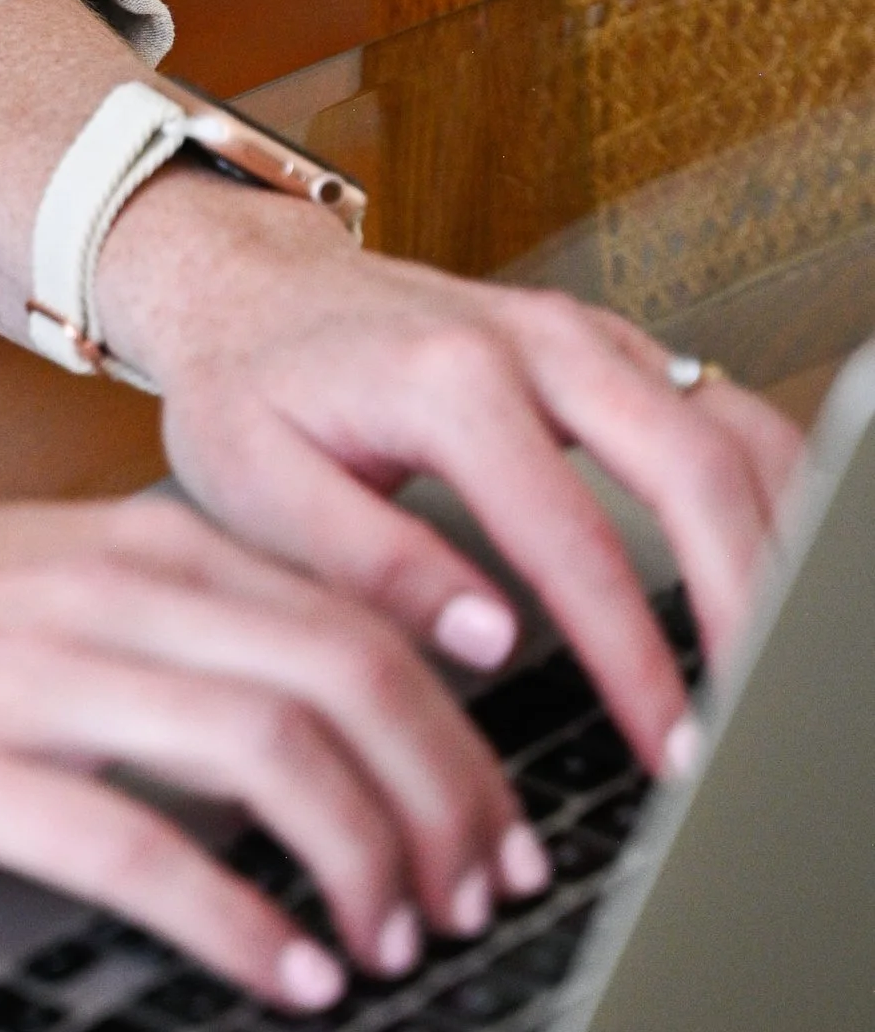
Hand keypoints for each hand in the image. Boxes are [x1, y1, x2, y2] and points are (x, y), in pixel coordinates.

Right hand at [0, 488, 540, 1009]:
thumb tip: (326, 717)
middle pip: (350, 682)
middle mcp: (113, 596)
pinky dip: (238, 921)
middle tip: (483, 904)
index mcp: (146, 549)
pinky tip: (282, 978)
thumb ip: (182, 631)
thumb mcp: (52, 583)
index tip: (504, 829)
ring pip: (273, 751)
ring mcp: (40, 679)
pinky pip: (140, 847)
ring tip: (397, 947)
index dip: (461, 738)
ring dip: (366, 861)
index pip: (362, 624)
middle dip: (447, 806)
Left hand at [96, 172, 803, 773]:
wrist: (248, 285)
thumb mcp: (254, 483)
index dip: (636, 656)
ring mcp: (587, 334)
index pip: (574, 540)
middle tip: (759, 718)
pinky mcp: (611, 346)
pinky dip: (772, 491)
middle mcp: (538, 340)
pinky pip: (724, 412)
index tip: (670, 747)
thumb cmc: (247, 387)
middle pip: (694, 468)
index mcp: (449, 380)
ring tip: (783, 661)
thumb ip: (371, 562)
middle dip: (747, 602)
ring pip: (732, 430)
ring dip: (779, 542)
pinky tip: (780, 568)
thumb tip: (490, 638)